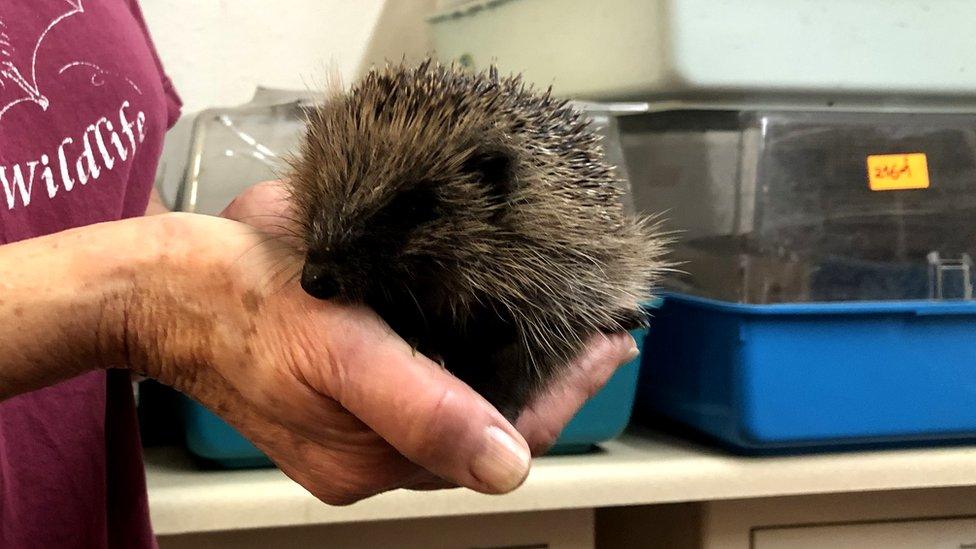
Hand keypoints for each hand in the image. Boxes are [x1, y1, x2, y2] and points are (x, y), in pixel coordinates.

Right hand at [205, 182, 638, 495]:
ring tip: (559, 327)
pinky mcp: (339, 400)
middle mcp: (370, 455)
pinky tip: (486, 327)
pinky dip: (466, 360)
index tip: (611, 343)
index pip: (501, 438)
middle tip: (599, 330)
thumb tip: (507, 466)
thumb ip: (422, 409)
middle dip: (549, 379)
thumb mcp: (340, 350)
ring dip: (511, 368)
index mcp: (372, 457)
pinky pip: (423, 390)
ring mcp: (354, 430)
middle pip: (488, 426)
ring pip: (460, 408)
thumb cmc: (242, 304)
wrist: (165, 289)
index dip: (565, 392)